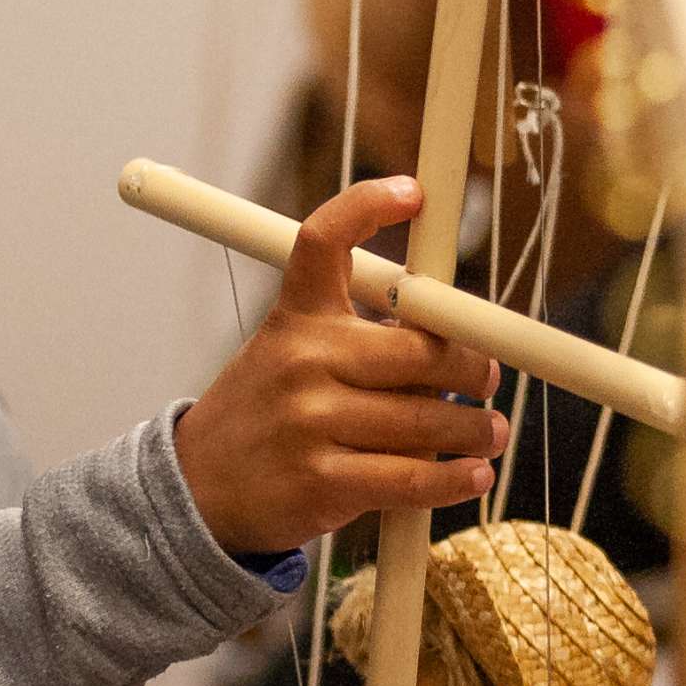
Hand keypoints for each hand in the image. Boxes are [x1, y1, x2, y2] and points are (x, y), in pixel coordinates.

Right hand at [173, 175, 505, 555]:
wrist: (197, 492)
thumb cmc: (265, 417)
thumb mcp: (288, 356)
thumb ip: (358, 338)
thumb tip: (455, 336)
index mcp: (295, 319)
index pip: (323, 241)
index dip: (367, 205)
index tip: (411, 193)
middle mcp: (302, 361)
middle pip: (421, 349)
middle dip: (473, 368)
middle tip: (489, 379)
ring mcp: (310, 421)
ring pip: (427, 418)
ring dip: (475, 429)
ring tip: (488, 432)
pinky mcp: (321, 480)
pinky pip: (412, 476)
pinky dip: (455, 478)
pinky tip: (473, 474)